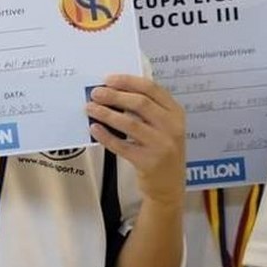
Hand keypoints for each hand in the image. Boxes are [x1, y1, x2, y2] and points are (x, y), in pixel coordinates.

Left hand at [86, 74, 184, 207]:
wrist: (169, 187)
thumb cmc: (162, 152)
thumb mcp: (164, 127)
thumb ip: (148, 110)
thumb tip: (115, 92)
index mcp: (176, 113)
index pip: (152, 89)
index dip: (128, 81)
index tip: (109, 79)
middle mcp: (172, 127)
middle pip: (140, 103)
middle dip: (114, 96)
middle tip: (96, 93)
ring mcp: (162, 145)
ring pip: (130, 123)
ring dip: (107, 113)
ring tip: (91, 108)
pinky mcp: (148, 162)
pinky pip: (122, 145)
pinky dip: (106, 136)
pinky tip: (95, 129)